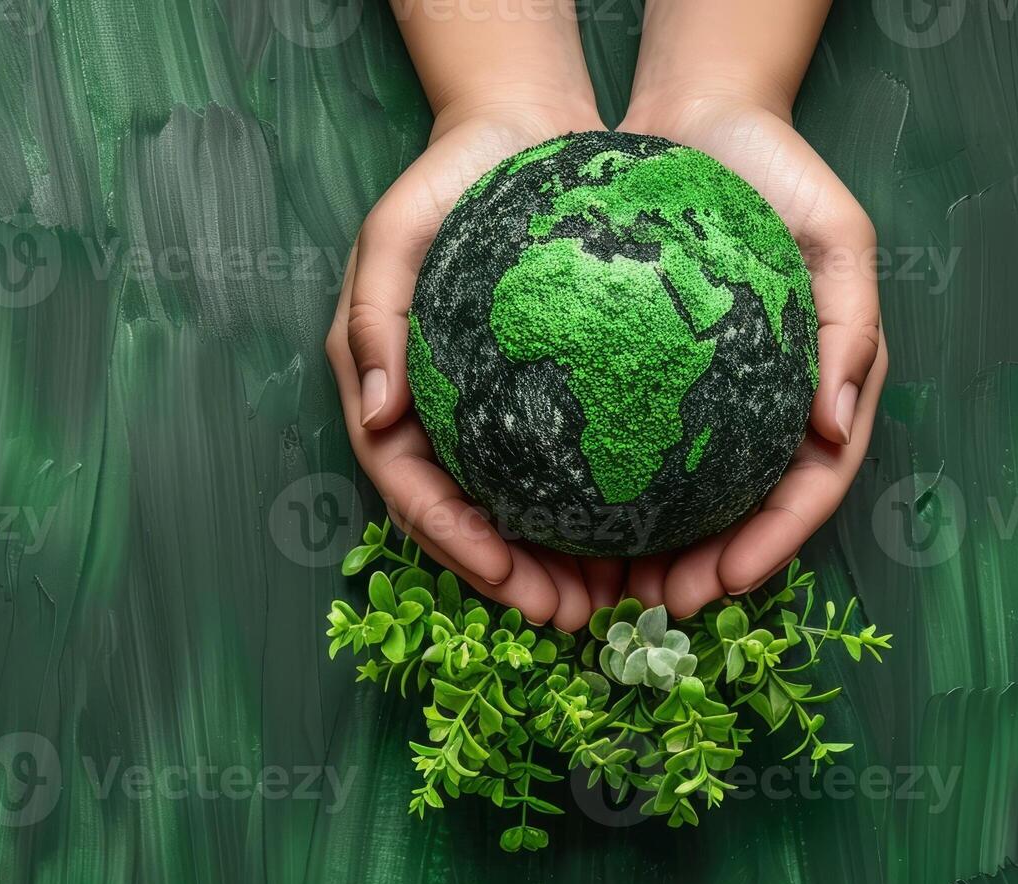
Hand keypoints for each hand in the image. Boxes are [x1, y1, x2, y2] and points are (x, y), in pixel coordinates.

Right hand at [326, 101, 621, 630]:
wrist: (516, 132)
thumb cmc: (444, 180)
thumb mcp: (391, 233)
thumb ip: (374, 320)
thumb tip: (374, 416)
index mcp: (388, 391)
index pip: (409, 486)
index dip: (450, 541)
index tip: (501, 576)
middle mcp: (436, 415)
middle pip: (467, 520)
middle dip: (511, 580)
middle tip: (569, 616)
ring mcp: (491, 411)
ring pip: (519, 511)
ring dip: (558, 566)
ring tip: (612, 603)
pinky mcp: (545, 395)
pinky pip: (567, 469)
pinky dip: (596, 514)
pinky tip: (642, 541)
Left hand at [618, 94, 888, 617]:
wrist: (697, 117)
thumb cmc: (779, 171)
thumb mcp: (837, 235)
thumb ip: (848, 326)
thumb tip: (836, 428)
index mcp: (821, 385)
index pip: (809, 487)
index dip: (772, 545)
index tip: (723, 584)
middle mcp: (767, 401)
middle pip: (744, 511)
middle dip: (706, 570)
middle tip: (653, 604)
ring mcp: (709, 392)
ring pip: (687, 494)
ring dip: (653, 548)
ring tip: (606, 586)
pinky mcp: (649, 372)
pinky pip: (631, 441)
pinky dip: (610, 487)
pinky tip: (568, 517)